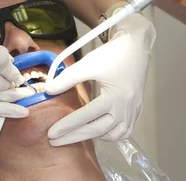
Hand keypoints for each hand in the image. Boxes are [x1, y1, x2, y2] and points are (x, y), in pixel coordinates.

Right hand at [0, 39, 32, 116]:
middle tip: (12, 76)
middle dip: (10, 77)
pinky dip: (8, 111)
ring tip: (26, 92)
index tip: (4, 60)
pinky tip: (22, 111)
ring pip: (0, 94)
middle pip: (2, 77)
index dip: (6, 58)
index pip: (0, 55)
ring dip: (13, 93)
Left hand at [45, 13, 155, 145]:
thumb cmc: (113, 53)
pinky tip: (102, 131)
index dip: (67, 125)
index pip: (86, 116)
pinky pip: (125, 130)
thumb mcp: (88, 63)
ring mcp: (133, 110)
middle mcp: (125, 108)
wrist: (135, 45)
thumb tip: (49, 90)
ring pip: (114, 134)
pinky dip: (112, 134)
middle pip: (97, 130)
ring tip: (78, 134)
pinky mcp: (137, 108)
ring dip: (96, 137)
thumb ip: (68, 78)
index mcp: (114, 97)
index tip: (51, 134)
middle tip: (55, 141)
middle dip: (74, 136)